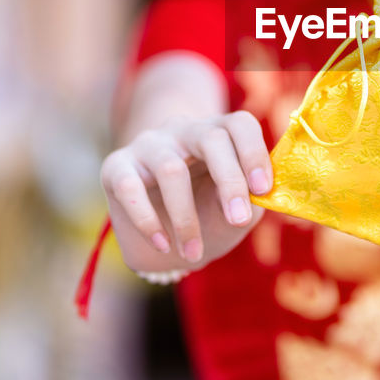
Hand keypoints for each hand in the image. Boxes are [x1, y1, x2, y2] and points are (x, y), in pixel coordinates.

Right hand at [101, 112, 271, 269]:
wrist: (163, 240)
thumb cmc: (207, 215)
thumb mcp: (236, 210)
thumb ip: (251, 199)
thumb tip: (258, 195)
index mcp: (219, 133)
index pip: (240, 125)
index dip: (254, 153)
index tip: (262, 189)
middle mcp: (184, 130)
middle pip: (211, 139)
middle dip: (230, 181)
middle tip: (238, 220)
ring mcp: (148, 145)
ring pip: (171, 169)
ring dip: (186, 218)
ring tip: (193, 254)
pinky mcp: (116, 166)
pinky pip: (131, 188)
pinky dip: (148, 221)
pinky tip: (162, 244)